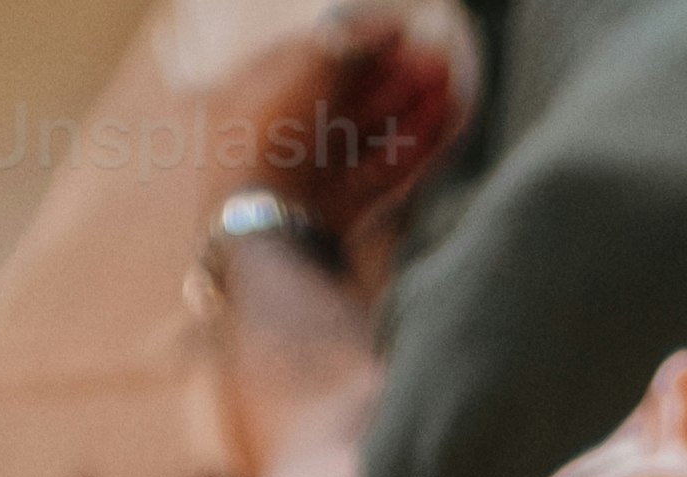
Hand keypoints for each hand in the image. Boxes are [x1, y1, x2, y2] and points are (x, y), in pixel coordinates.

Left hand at [217, 8, 468, 236]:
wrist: (267, 238)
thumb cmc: (274, 138)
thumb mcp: (309, 70)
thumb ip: (350, 44)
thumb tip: (386, 29)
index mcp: (239, 99)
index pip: (305, 62)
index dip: (356, 45)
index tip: (398, 35)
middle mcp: (266, 142)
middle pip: (337, 104)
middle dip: (390, 81)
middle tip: (434, 61)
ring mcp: (299, 186)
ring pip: (359, 139)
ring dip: (405, 111)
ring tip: (447, 85)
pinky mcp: (329, 222)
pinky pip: (371, 176)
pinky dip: (405, 150)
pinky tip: (439, 121)